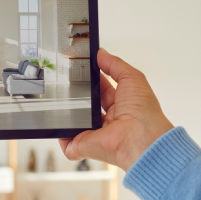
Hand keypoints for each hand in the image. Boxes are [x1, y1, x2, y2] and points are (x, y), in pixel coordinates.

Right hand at [59, 49, 174, 170]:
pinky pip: (67, 143)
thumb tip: (101, 53)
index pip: (103, 90)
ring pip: (76, 122)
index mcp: (122, 105)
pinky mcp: (84, 145)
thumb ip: (115, 64)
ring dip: (68, 112)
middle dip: (78, 94)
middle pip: (88, 105)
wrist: (139, 139)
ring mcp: (96, 134)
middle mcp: (109, 121)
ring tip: (59, 98)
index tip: (82, 68)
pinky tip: (57, 124)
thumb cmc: (143, 112)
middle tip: (66, 81)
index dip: (93, 79)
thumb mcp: (132, 78)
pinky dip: (61, 136)